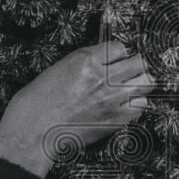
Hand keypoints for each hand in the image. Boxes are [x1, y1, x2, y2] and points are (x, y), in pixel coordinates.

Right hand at [0, 41, 154, 176]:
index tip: (115, 60)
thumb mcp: (57, 70)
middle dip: (134, 66)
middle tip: (129, 73)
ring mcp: (112, 99)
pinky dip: (135, 105)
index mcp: (85, 60)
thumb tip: (99, 63)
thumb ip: (82, 65)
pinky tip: (124, 107)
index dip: (118, 55)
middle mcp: (102, 76)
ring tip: (130, 89)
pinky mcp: (116, 119)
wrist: (33, 132)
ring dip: (139, 84)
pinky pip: (140, 106)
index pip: (120, 47)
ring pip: (146, 83)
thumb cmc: (36, 104)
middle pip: (139, 63)